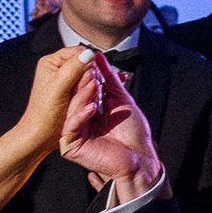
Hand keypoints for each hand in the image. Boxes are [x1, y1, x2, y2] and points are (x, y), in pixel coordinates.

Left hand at [16, 44, 92, 154]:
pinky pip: (89, 88)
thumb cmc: (43, 114)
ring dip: (92, 85)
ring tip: (86, 97)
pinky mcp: (73, 93)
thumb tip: (89, 53)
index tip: (93, 73)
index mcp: (51, 62)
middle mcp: (59, 69)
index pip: (77, 51)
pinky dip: (92, 93)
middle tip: (86, 89)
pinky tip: (90, 100)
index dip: (88, 61)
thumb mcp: (59, 87)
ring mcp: (67, 82)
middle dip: (90, 76)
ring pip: (88, 76)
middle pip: (84, 63)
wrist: (42, 135)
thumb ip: (73, 68)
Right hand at [61, 51, 162, 193]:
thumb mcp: (120, 98)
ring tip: (92, 85)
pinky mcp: (71, 147)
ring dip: (82, 96)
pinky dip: (81, 116)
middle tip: (89, 71)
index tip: (91, 62)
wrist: (140, 156)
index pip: (81, 90)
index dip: (86, 77)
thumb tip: (98, 56)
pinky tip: (92, 108)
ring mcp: (74, 134)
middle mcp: (78, 122)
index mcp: (87, 111)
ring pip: (71, 111)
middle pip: (74, 99)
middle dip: (83, 84)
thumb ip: (108, 78)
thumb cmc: (132, 132)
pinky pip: (72, 128)